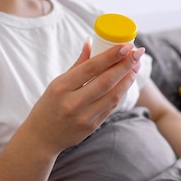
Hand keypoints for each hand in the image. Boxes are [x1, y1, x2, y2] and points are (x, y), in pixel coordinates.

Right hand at [23, 39, 144, 153]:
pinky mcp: (92, 127)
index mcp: (61, 87)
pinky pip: (112, 107)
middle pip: (106, 81)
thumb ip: (77, 64)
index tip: (126, 46)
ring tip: (137, 65)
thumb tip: (91, 42)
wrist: (42, 138)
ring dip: (128, 79)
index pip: (91, 68)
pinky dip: (121, 92)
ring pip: (113, 96)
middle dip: (126, 65)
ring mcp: (84, 117)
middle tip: (138, 52)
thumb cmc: (48, 105)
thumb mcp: (57, 83)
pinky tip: (127, 81)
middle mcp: (72, 103)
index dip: (111, 56)